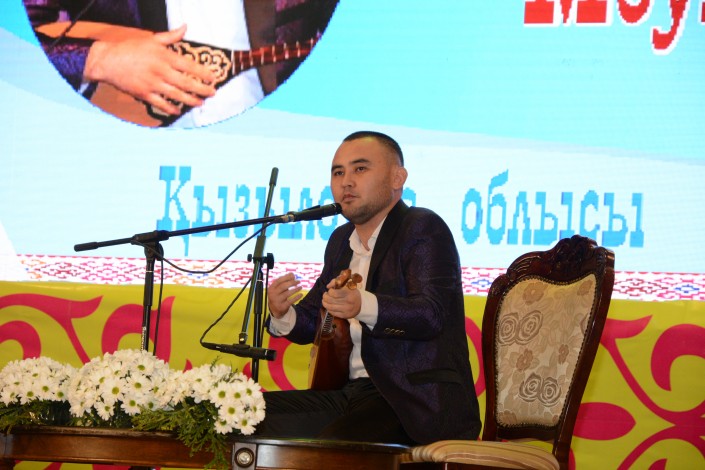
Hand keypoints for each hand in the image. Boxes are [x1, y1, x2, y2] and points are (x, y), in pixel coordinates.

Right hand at [83, 24, 216, 115]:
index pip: (189, 66)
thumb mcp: (152, 39)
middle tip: (212, 93)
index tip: (213, 78)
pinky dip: (171, 109)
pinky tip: (179, 111)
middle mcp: (160, 71)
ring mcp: (152, 84)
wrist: (108, 60)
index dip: (203, 73)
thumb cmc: (131, 48)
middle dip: (202, 89)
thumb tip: (185, 27)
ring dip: (191, 100)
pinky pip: (161, 104)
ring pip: (177, 95)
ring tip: (200, 103)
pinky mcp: (144, 94)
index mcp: (164, 56)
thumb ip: (171, 36)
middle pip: (186, 83)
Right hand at [267, 273, 302, 318]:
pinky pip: (290, 301)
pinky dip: (296, 297)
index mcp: (271, 288)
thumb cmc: (278, 296)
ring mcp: (277, 301)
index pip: (279, 281)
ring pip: (287, 293)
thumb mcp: (278, 289)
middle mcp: (273, 294)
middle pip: (283, 286)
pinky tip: (301, 294)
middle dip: (292, 283)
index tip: (293, 276)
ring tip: (300, 287)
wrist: (274, 309)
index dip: (286, 277)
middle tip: (298, 281)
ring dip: (295, 289)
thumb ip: (284, 281)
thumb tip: (292, 274)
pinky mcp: (282, 306)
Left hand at [322, 278, 361, 318]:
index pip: (334, 293)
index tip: (330, 290)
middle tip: (325, 295)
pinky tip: (328, 306)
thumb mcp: (347, 284)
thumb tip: (328, 286)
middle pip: (330, 300)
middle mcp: (348, 302)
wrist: (361, 304)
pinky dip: (328, 309)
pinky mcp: (344, 316)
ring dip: (324, 303)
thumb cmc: (352, 292)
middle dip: (325, 297)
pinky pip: (333, 313)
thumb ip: (336, 281)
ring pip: (330, 307)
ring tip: (324, 300)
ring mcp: (346, 310)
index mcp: (349, 293)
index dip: (329, 291)